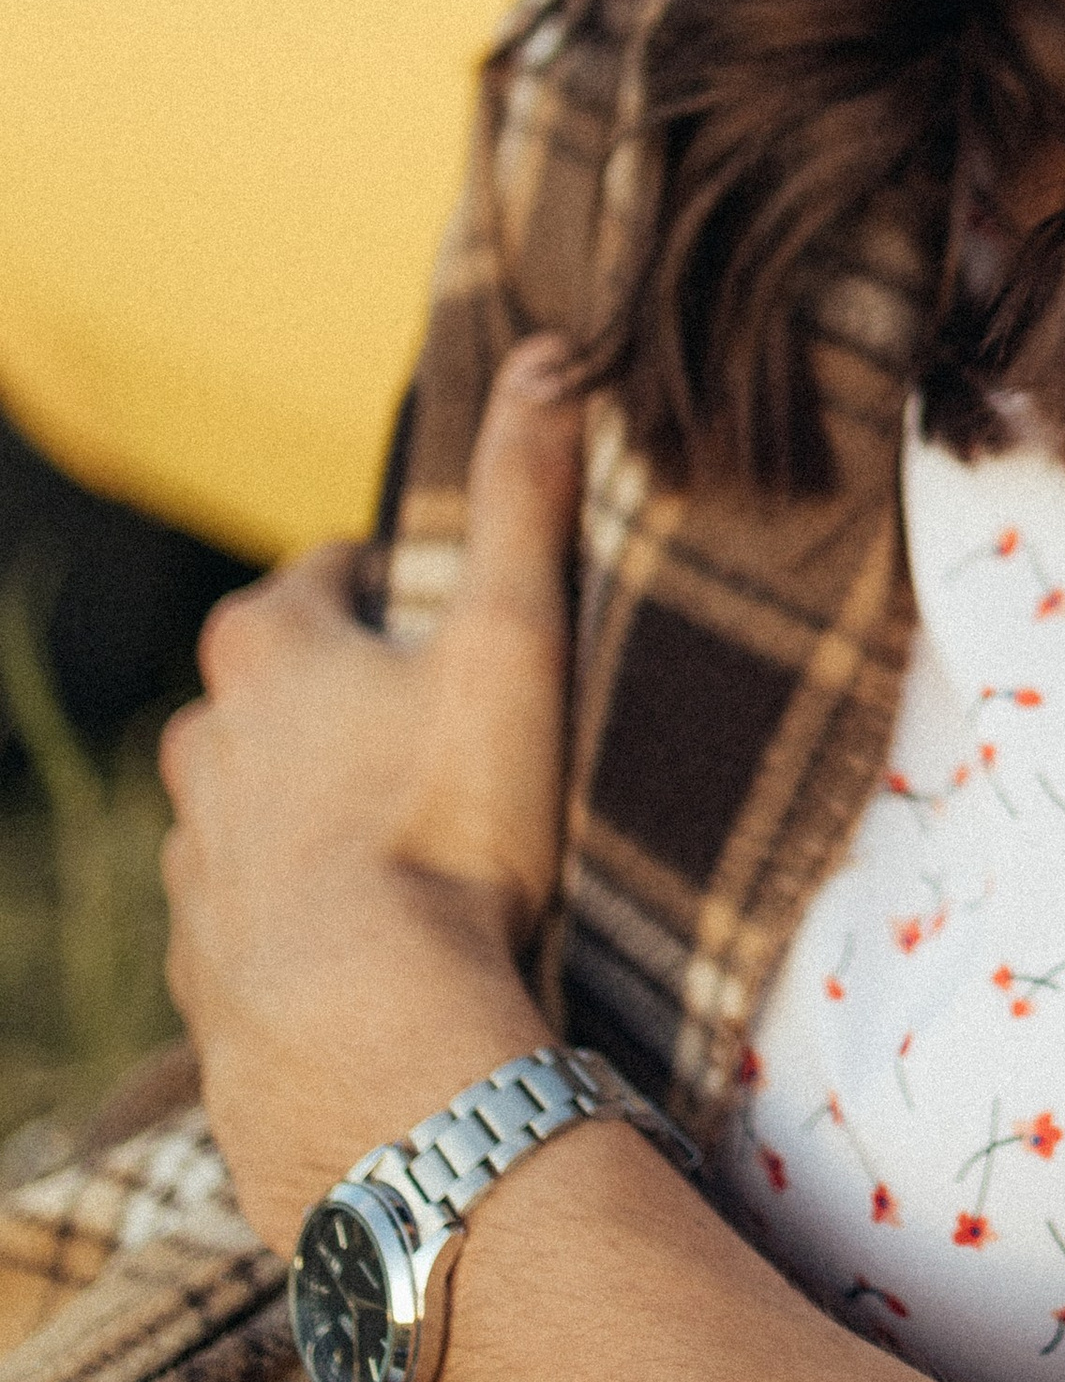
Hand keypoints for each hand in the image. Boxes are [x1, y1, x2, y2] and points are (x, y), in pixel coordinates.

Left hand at [160, 341, 583, 1249]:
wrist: (361, 1029)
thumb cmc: (442, 824)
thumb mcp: (509, 641)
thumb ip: (525, 497)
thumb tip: (554, 352)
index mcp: (268, 652)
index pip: (318, 578)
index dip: (384, 588)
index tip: (440, 613)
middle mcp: (204, 742)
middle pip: (272, 690)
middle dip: (342, 698)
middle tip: (437, 725)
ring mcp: (192, 856)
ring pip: (252, 799)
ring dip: (315, 804)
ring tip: (410, 838)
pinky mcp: (200, 958)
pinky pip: (251, 906)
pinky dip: (300, 905)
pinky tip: (374, 936)